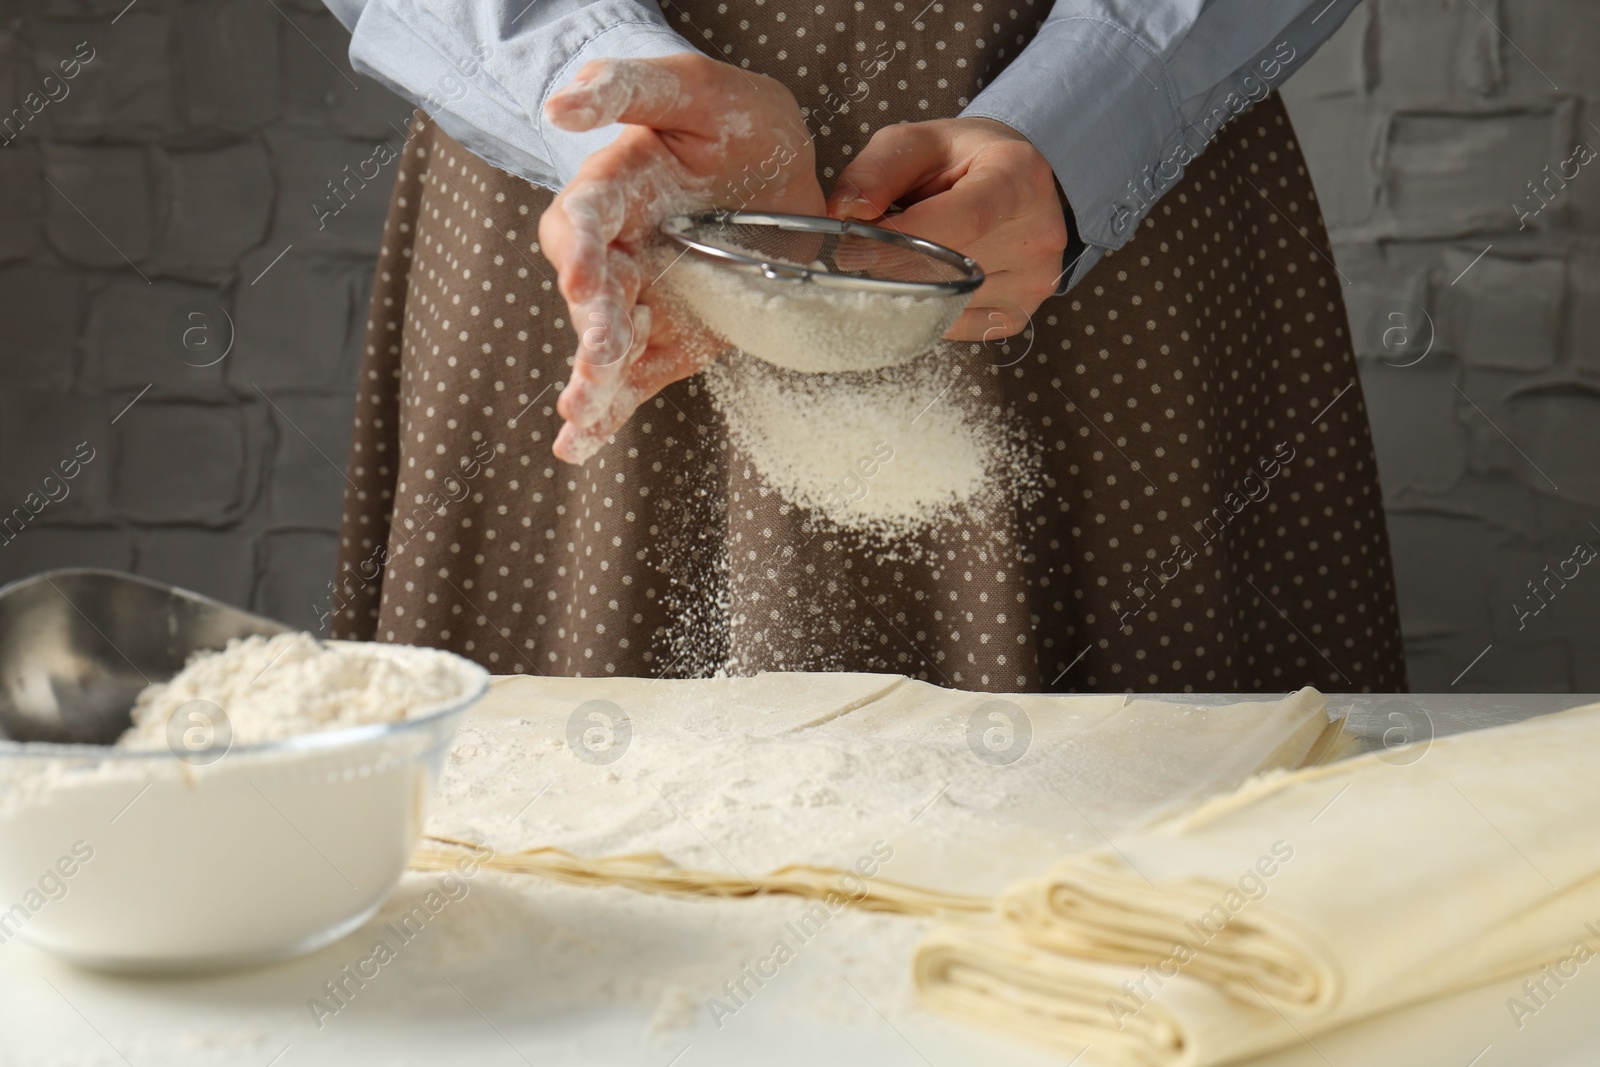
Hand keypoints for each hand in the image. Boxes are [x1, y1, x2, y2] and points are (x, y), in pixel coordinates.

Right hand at [540, 54, 824, 462]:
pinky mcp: (665, 340)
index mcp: (615, 190)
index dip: (580, 250)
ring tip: (580, 414)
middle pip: (591, 295)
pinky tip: (578, 447)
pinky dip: (608, 414)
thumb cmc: (730, 122)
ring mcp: (638, 301)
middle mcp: (615, 251)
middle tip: (605, 352)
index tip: (582, 278)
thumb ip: (632, 87)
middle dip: (595, 327)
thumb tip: (563, 102)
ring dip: (591, 381)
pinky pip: (631, 381)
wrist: (773, 170)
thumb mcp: (695, 89)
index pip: (584, 219)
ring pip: (603, 346)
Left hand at [826, 117, 1068, 340]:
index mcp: (1017, 177)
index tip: (853, 247)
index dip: (901, 240)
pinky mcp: (1019, 314)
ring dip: (912, 284)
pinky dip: (931, 305)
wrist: (1013, 182)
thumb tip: (844, 213)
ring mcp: (1035, 280)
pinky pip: (955, 324)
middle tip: (873, 245)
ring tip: (916, 252)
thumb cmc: (962, 160)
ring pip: (947, 300)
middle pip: (949, 267)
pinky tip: (934, 276)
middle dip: (895, 262)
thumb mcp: (918, 142)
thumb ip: (876, 171)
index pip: (961, 220)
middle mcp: (1038, 232)